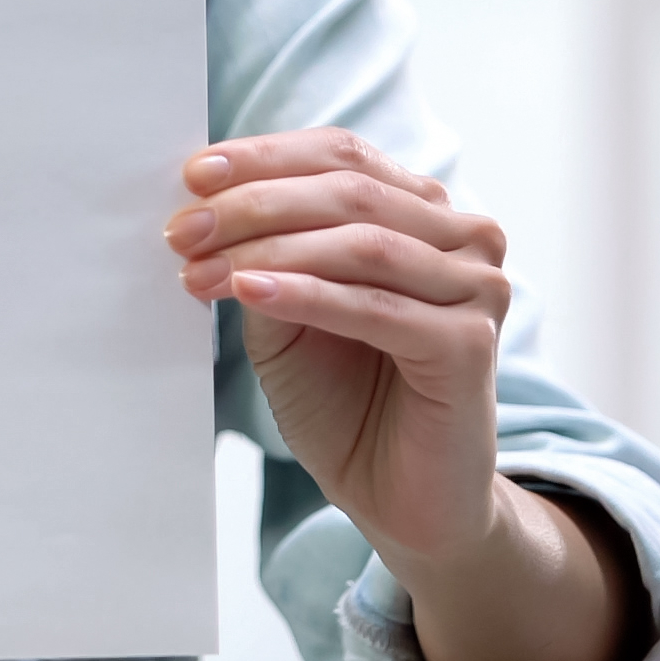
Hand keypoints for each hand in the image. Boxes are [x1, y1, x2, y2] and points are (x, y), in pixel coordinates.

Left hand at [166, 129, 631, 660]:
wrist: (403, 504)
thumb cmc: (350, 406)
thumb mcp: (290, 316)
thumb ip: (268, 257)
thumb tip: (209, 206)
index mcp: (427, 214)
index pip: (343, 155)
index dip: (266, 158)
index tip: (194, 175)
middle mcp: (464, 239)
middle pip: (350, 191)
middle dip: (254, 205)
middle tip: (183, 229)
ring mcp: (476, 289)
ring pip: (360, 243)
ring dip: (268, 247)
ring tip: (201, 266)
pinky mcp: (469, 345)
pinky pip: (374, 306)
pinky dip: (305, 293)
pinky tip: (248, 289)